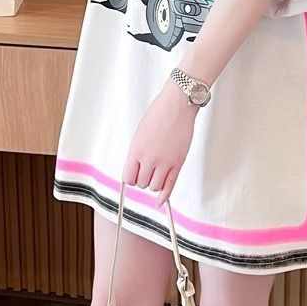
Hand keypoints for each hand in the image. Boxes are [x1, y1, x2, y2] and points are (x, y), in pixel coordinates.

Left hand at [122, 78, 199, 206]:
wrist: (178, 104)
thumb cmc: (159, 113)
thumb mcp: (141, 132)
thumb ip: (138, 151)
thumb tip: (137, 166)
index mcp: (136, 150)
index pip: (128, 177)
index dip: (130, 178)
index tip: (133, 176)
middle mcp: (149, 159)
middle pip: (141, 183)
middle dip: (143, 179)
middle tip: (146, 171)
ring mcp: (165, 162)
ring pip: (155, 186)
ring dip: (154, 183)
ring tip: (156, 174)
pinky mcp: (178, 162)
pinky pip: (170, 185)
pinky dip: (164, 196)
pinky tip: (160, 201)